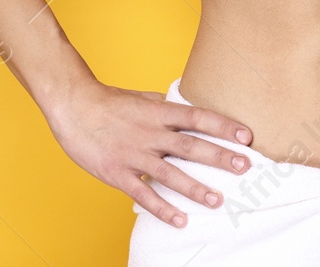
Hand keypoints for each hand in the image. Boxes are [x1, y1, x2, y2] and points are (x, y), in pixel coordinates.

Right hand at [45, 78, 255, 228]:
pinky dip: (162, 209)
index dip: (223, 126)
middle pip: (190, 146)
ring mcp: (134, 155)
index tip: (246, 135)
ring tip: (218, 200)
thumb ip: (166, 107)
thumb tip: (189, 109)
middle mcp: (150, 133)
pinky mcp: (118, 173)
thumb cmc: (108, 101)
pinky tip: (180, 220)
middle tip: (244, 166)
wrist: (72, 106)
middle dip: (219, 156)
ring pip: (170, 174)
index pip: (197, 117)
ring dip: (195, 188)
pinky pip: (144, 194)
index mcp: (158, 112)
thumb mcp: (142, 99)